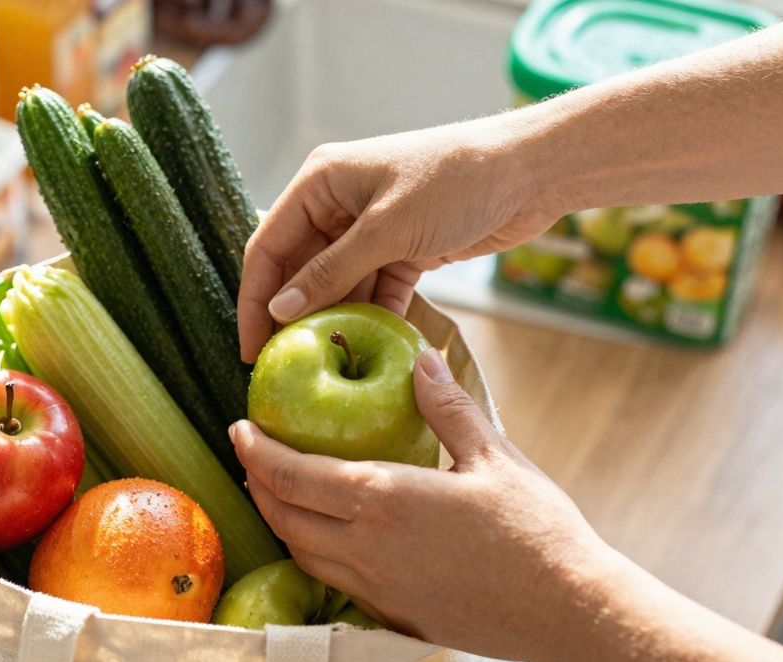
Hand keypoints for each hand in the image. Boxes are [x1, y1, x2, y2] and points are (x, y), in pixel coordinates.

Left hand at [230, 348, 614, 661]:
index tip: (238, 428)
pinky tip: (323, 534)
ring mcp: (375, 587)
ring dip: (280, 519)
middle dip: (256, 483)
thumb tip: (422, 361)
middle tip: (249, 455)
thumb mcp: (494, 456)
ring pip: (302, 553)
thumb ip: (448, 407)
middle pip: (284, 516)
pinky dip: (311, 550)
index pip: (293, 475)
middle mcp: (366, 548)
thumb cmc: (537, 530)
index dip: (256, 451)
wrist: (568, 612)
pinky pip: (331, 579)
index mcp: (384, 499)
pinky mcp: (391, 614)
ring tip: (276, 491)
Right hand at [238, 123, 560, 361]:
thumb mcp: (386, 230)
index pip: (268, 246)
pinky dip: (372, 317)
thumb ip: (330, 272)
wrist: (532, 173)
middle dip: (293, 316)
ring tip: (326, 368)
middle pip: (298, 269)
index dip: (255, 299)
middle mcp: (337, 203)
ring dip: (334, 321)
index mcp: (320, 182)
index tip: (250, 348)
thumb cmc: (456, 182)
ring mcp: (370, 228)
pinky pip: (373, 290)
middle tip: (284, 368)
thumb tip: (280, 311)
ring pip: (336, 285)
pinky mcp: (402, 249)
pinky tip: (370, 352)